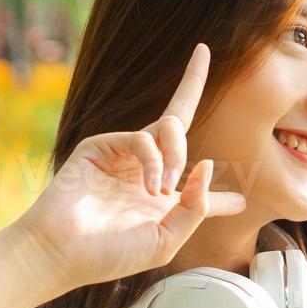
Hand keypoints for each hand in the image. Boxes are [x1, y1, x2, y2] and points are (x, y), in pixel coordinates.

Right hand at [11, 42, 247, 290]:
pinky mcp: (102, 146)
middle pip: (177, 122)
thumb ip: (195, 208)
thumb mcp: (165, 241)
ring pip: (168, 126)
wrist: (62, 253)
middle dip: (192, 82)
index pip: (198, 186)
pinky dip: (154, 159)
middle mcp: (146, 172)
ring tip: (164, 186)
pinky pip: (142, 138)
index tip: (244, 200)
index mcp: (163, 201)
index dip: (223, 193)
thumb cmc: (110, 254)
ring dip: (176, 153)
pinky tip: (151, 185)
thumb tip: (208, 165)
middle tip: (202, 53)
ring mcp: (124, 156)